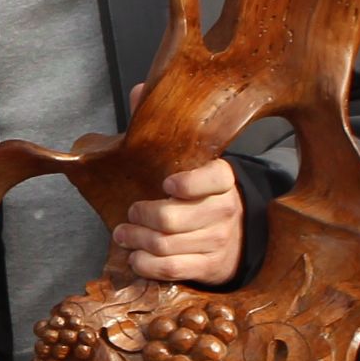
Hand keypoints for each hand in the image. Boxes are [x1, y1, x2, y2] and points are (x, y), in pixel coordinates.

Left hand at [113, 81, 248, 283]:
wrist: (235, 235)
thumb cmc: (199, 193)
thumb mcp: (187, 160)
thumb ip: (163, 126)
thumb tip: (140, 91)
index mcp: (222, 178)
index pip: (212, 178)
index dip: (188, 183)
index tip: (165, 183)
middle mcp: (225, 210)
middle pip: (174, 218)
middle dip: (142, 216)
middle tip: (129, 213)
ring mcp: (219, 241)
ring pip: (167, 245)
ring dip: (137, 241)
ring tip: (123, 234)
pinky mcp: (211, 267)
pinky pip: (172, 269)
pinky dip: (147, 264)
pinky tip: (136, 256)